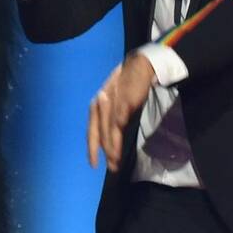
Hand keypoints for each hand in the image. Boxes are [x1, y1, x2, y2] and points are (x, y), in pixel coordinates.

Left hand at [87, 53, 154, 171]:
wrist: (141, 65)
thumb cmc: (129, 83)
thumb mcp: (117, 99)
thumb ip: (112, 115)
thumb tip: (112, 135)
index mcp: (98, 102)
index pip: (92, 127)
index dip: (92, 146)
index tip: (93, 163)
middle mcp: (101, 102)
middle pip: (97, 130)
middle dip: (100, 150)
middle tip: (106, 166)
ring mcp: (112, 102)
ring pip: (107, 129)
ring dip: (110, 147)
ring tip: (113, 162)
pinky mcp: (124, 101)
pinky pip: (118, 122)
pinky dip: (116, 136)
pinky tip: (118, 147)